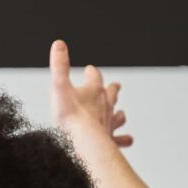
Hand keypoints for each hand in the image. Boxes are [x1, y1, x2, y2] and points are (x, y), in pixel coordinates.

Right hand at [49, 40, 131, 156]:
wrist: (82, 144)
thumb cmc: (70, 118)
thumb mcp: (59, 87)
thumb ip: (59, 66)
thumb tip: (59, 44)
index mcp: (93, 91)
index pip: (94, 76)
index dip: (92, 73)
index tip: (90, 70)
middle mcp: (105, 106)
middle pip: (111, 94)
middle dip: (112, 90)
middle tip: (115, 86)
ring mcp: (109, 123)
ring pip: (118, 116)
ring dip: (119, 114)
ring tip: (121, 114)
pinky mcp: (109, 140)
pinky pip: (119, 139)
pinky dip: (123, 139)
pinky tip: (128, 140)